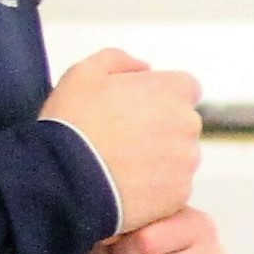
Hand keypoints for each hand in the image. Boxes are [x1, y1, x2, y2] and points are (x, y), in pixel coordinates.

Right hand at [46, 48, 202, 231]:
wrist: (65, 179)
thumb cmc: (73, 123)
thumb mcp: (83, 73)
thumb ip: (118, 60)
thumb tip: (144, 67)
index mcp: (172, 91)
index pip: (184, 88)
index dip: (158, 96)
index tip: (134, 107)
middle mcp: (188, 125)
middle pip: (181, 123)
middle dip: (158, 127)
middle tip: (119, 137)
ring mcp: (186, 162)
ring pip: (178, 157)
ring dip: (156, 158)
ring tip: (116, 162)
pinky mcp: (180, 193)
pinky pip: (171, 187)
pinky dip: (153, 186)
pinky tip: (122, 184)